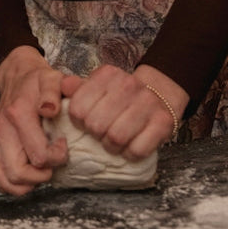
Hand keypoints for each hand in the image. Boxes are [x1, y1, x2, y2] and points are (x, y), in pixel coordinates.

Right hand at [0, 46, 68, 195]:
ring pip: (1, 176)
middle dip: (40, 176)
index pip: (38, 155)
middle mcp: (2, 128)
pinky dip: (6, 183)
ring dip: (22, 183)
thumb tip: (50, 110)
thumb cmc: (38, 80)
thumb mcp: (53, 78)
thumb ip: (53, 92)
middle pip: (18, 171)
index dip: (57, 158)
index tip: (63, 146)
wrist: (17, 74)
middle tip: (52, 166)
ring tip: (38, 175)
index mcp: (18, 113)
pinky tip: (23, 179)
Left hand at [60, 64, 188, 160]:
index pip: (77, 108)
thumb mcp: (97, 85)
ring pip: (116, 138)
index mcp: (107, 74)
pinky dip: (130, 154)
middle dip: (95, 135)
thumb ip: (77, 88)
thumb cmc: (120, 95)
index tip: (85, 122)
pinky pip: (138, 150)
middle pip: (95, 125)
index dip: (78, 121)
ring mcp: (148, 103)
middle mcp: (128, 85)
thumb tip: (64, 86)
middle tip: (101, 134)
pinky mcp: (164, 122)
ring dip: (112, 147)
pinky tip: (130, 146)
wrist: (160, 93)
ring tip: (114, 142)